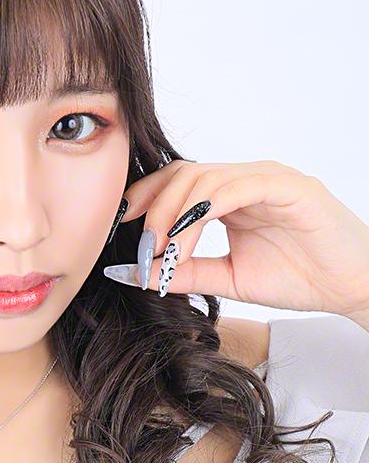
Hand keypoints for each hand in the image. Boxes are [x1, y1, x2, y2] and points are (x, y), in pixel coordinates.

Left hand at [107, 159, 368, 319]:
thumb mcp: (227, 279)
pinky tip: (187, 241)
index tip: (118, 229)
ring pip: (204, 177)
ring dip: (173, 215)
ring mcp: (268, 178)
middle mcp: (245, 179)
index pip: (176, 181)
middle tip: (140, 248)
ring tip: (162, 252)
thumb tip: (135, 274)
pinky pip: (237, 186)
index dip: (144, 199)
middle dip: (152, 208)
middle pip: (183, 173)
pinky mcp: (290, 187)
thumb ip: (184, 273)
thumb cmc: (299, 278)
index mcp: (230, 196)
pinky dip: (204, 212)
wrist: (351, 288)